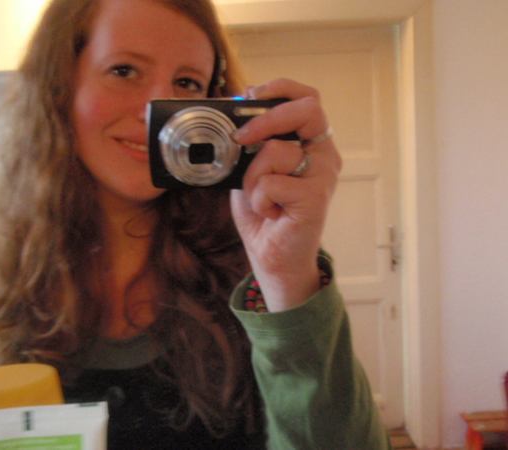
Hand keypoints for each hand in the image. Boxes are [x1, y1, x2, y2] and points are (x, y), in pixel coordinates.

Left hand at [230, 79, 341, 311]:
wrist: (272, 256)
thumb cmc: (264, 211)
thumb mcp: (250, 169)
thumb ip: (249, 142)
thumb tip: (232, 109)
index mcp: (311, 143)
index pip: (307, 98)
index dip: (280, 88)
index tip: (251, 95)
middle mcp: (324, 155)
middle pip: (307, 109)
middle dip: (267, 118)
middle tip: (241, 137)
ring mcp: (324, 176)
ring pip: (276, 150)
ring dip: (253, 176)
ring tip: (260, 198)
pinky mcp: (315, 198)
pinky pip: (270, 183)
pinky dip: (258, 199)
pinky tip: (270, 213)